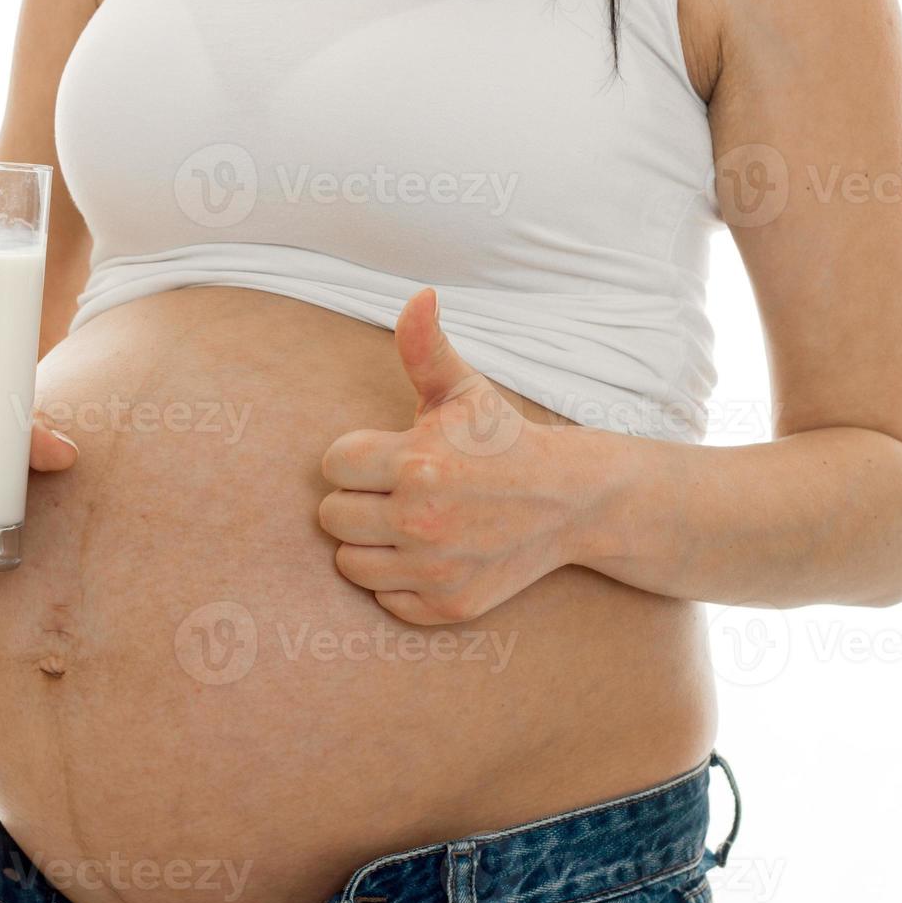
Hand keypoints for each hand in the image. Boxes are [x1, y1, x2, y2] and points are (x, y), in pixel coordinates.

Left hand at [318, 290, 589, 624]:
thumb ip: (424, 346)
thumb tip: (418, 295)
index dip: (355, 458)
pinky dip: (398, 582)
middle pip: (331, 517)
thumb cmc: (502, 440)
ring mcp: (434, 569)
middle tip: (397, 490)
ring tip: (408, 522)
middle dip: (358, 500)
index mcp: (417, 462)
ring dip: (370, 544)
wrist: (570, 500)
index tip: (388, 455)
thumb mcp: (463, 388)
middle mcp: (422, 520)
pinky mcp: (447, 607)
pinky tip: (428, 554)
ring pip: (349, 563)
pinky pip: (383, 599)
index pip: (332, 465)